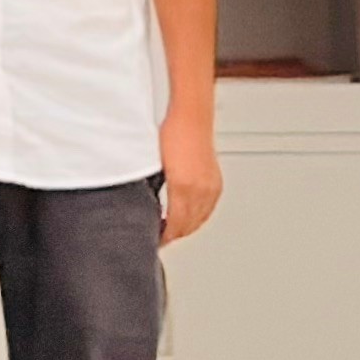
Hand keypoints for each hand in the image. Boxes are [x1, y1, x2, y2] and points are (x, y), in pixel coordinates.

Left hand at [158, 113, 223, 243]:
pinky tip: (189, 217)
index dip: (165, 237)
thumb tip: (144, 204)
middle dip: (174, 235)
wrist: (191, 118)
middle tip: (159, 238)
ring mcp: (211, 187)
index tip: (154, 241)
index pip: (176, 225)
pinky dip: (198, 217)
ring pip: (201, 219)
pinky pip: (208, 208)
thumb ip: (151, 187)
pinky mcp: (216, 182)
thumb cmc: (171, 134)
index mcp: (184, 187)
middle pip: (189, 225)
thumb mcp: (154, 164)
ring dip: (187, 228)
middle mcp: (202, 190)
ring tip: (172, 231)